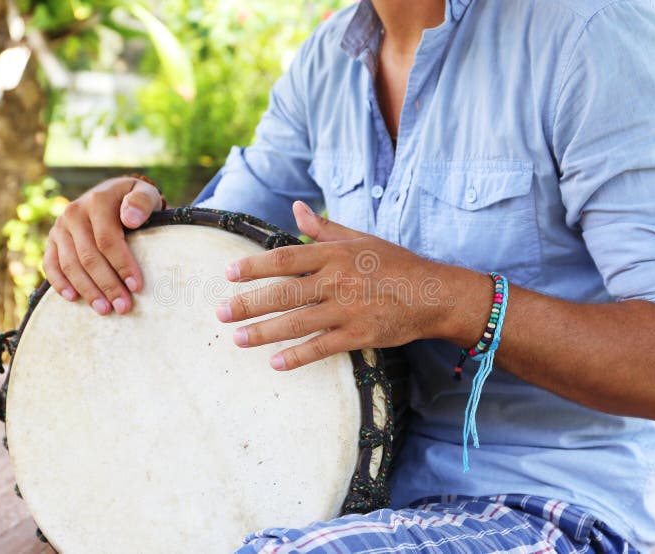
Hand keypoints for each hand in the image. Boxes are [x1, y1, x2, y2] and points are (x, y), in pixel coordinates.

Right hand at [43, 176, 164, 314]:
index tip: (136, 286)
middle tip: (123, 307)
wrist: (111, 194)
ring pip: (70, 265)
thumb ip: (143, 202)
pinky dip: (59, 283)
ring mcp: (60, 227)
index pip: (108, 239)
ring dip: (87, 290)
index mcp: (98, 201)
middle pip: (89, 256)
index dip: (122, 264)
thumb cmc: (134, 201)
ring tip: (105, 310)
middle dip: (107, 285)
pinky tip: (74, 299)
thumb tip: (130, 219)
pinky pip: (50, 265)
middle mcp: (74, 213)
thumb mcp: (145, 194)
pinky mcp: (52, 239)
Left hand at [216, 201, 456, 369]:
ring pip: (297, 323)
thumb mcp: (360, 238)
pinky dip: (298, 356)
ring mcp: (348, 310)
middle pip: (284, 293)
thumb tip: (296, 209)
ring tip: (238, 339)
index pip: (286, 258)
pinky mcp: (360, 335)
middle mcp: (337, 280)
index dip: (255, 266)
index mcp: (335, 254)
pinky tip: (275, 362)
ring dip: (264, 332)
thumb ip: (323, 229)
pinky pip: (322, 347)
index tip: (229, 274)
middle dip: (249, 304)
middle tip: (221, 314)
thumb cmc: (395, 263)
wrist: (433, 293)